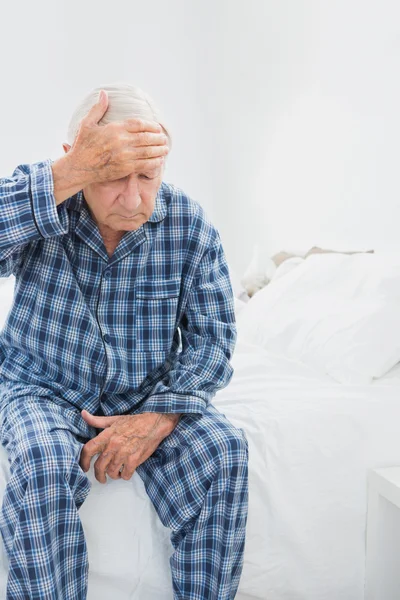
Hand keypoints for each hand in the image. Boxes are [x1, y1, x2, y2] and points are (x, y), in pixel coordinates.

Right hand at [52, 89, 169, 202]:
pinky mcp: (125, 168)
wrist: (79, 168)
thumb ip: (98, 109)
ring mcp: (124, 156)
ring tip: (166, 149)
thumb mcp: (87, 123)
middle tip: (164, 138)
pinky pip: (144, 165)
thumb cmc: (82, 145)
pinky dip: (154, 162)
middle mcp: (121, 141)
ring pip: (148, 151)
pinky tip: (159, 161)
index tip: (157, 127)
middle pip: (146, 137)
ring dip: (159, 150)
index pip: (139, 124)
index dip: (151, 125)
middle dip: (158, 138)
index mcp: (114, 128)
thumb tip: (104, 93)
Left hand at [79, 410, 175, 483]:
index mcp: (107, 435)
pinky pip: (125, 474)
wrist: (154, 423)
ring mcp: (124, 453)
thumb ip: (97, 420)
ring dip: (113, 475)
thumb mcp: (114, 419)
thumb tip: (83, 414)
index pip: (88, 449)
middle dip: (99, 475)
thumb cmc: (134, 422)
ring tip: (116, 474)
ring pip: (112, 472)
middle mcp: (113, 445)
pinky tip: (126, 472)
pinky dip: (125, 476)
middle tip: (101, 477)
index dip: (83, 461)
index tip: (84, 467)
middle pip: (99, 466)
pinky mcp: (135, 459)